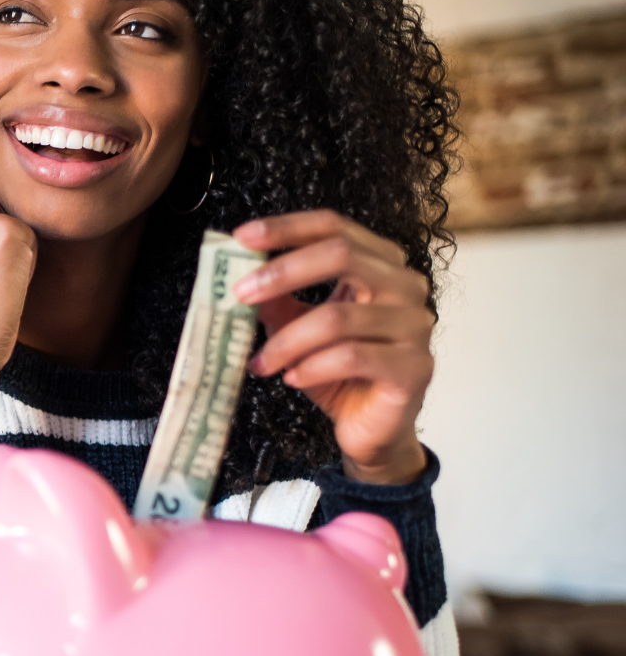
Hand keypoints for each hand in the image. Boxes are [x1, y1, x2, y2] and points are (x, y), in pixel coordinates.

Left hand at [231, 210, 433, 484]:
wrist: (370, 429)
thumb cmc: (338, 373)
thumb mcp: (298, 329)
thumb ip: (277, 300)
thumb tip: (240, 277)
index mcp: (380, 265)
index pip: (335, 227)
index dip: (287, 227)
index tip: (242, 238)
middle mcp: (406, 287)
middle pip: (342, 255)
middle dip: (282, 272)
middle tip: (240, 294)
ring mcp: (415, 326)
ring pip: (338, 317)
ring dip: (287, 341)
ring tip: (261, 362)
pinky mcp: (414, 367)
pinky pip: (352, 357)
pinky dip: (312, 367)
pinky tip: (293, 377)